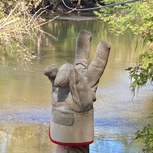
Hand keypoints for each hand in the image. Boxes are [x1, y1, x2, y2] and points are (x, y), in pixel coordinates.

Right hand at [44, 30, 109, 145]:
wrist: (68, 119)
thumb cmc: (80, 110)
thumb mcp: (84, 98)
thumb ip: (78, 82)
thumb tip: (70, 70)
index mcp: (91, 79)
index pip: (98, 64)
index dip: (102, 54)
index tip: (105, 43)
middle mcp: (80, 75)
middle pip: (82, 56)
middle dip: (83, 44)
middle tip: (86, 32)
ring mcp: (67, 78)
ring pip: (65, 67)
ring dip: (62, 74)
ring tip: (59, 85)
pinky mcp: (55, 82)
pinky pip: (52, 72)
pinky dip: (51, 71)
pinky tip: (47, 72)